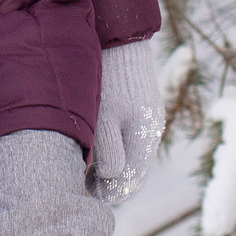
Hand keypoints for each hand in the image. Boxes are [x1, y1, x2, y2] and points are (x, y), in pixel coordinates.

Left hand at [88, 39, 164, 204]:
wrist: (119, 41)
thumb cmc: (107, 82)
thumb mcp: (104, 121)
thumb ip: (110, 156)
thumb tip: (110, 184)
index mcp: (144, 139)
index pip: (129, 184)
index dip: (106, 193)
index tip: (84, 189)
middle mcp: (151, 132)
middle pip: (134, 175)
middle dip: (110, 184)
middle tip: (84, 182)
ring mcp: (150, 120)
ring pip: (134, 158)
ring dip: (114, 168)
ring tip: (88, 166)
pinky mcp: (144, 109)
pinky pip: (134, 141)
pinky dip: (119, 150)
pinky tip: (98, 146)